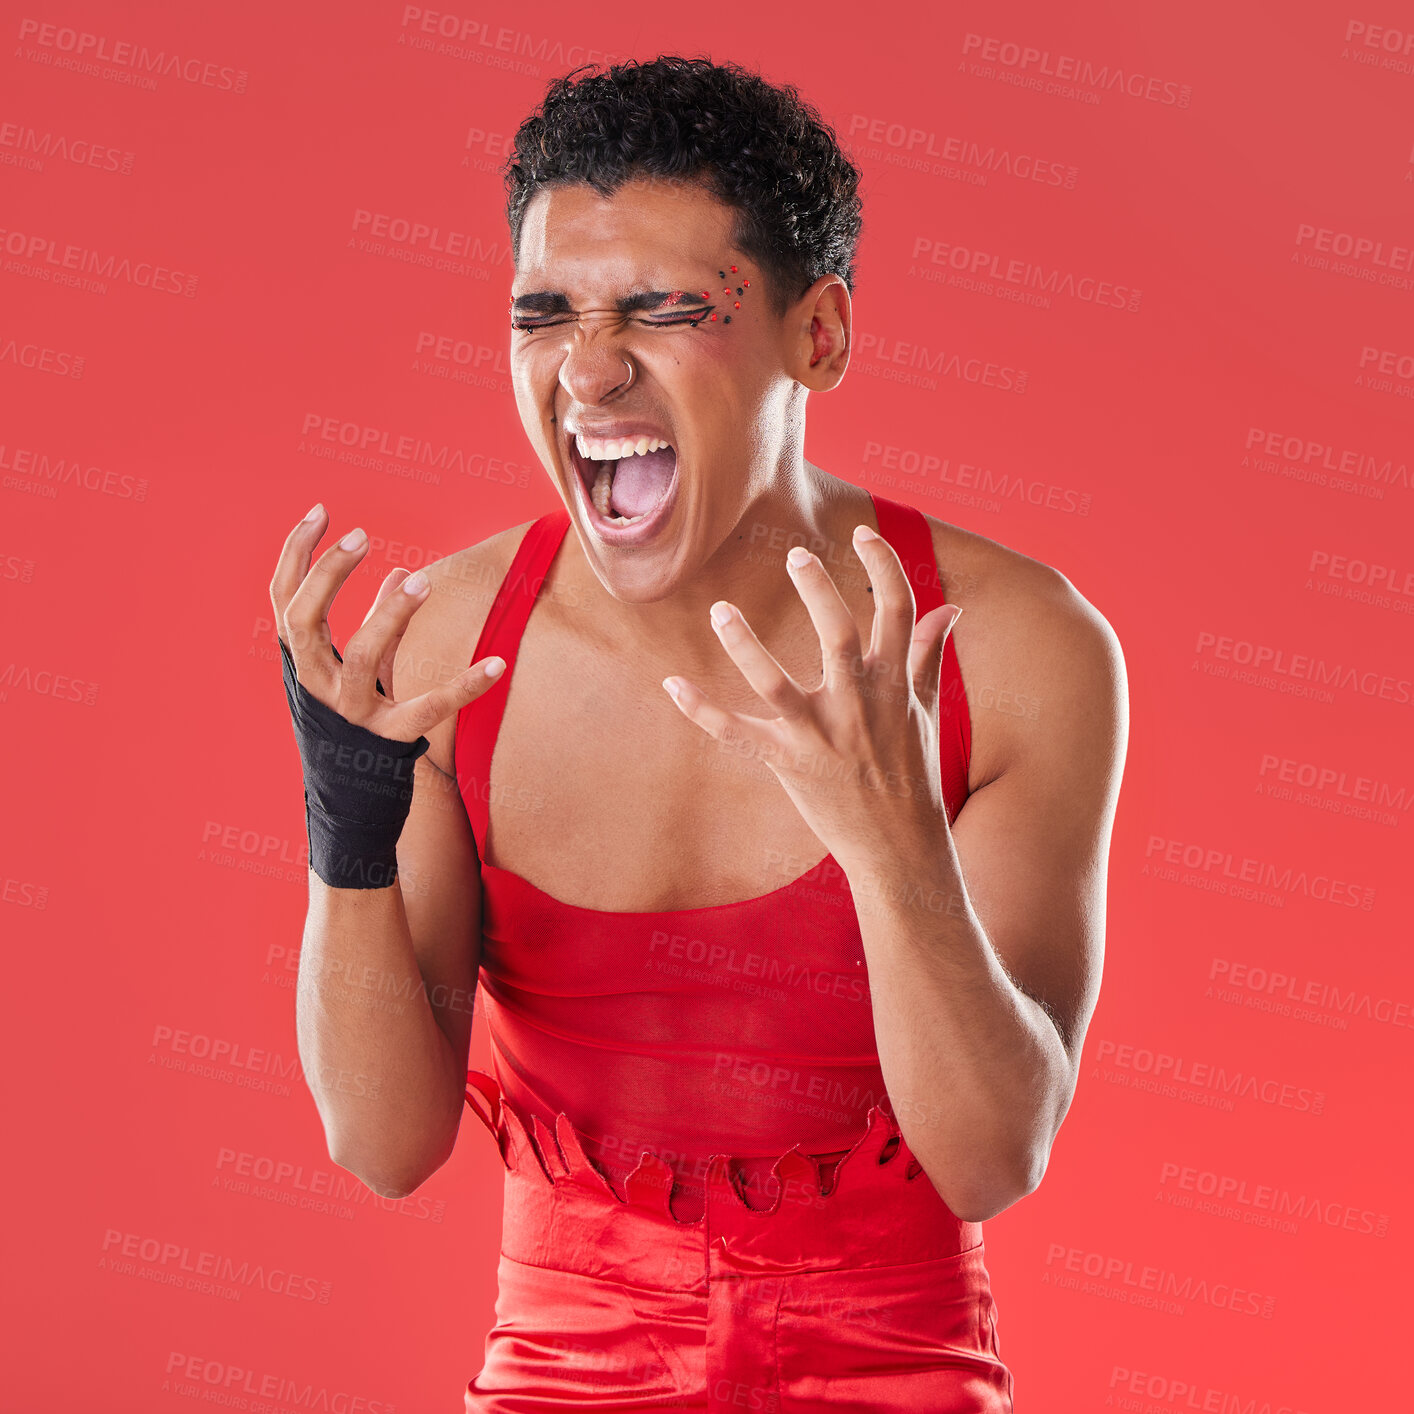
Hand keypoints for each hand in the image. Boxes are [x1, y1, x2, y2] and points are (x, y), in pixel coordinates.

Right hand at [269, 504, 503, 741]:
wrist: (350, 797)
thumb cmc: (352, 719)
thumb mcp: (356, 668)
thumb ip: (379, 623)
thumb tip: (401, 574)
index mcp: (302, 662)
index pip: (284, 599)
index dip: (296, 554)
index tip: (320, 511)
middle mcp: (317, 685)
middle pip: (305, 622)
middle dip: (328, 575)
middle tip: (362, 535)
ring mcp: (352, 713)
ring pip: (361, 658)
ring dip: (390, 616)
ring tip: (421, 580)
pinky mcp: (391, 738)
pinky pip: (430, 709)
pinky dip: (465, 687)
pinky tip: (498, 665)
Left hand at [659, 524, 962, 871]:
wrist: (902, 847)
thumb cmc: (913, 773)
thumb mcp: (926, 711)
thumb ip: (928, 655)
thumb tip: (950, 609)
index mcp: (895, 685)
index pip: (898, 611)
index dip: (883, 566)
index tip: (861, 533)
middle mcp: (860, 705)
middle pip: (840, 635)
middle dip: (819, 591)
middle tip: (796, 554)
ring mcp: (821, 736)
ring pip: (776, 683)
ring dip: (745, 646)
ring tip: (721, 611)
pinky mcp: (789, 764)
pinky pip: (738, 735)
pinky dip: (702, 711)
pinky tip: (672, 685)